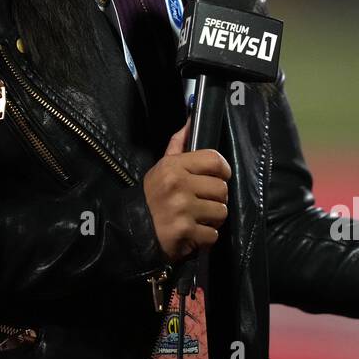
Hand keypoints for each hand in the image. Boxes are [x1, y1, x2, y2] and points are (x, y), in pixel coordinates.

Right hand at [142, 113, 230, 261]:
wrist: (135, 229)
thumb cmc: (154, 196)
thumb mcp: (162, 167)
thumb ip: (178, 146)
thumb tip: (191, 121)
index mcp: (173, 166)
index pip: (215, 160)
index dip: (223, 170)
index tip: (219, 177)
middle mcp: (178, 185)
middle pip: (222, 188)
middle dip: (216, 198)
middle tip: (202, 202)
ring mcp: (182, 209)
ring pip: (221, 211)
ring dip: (213, 219)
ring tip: (198, 217)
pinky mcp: (185, 231)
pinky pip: (213, 234)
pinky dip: (206, 237)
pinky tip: (193, 232)